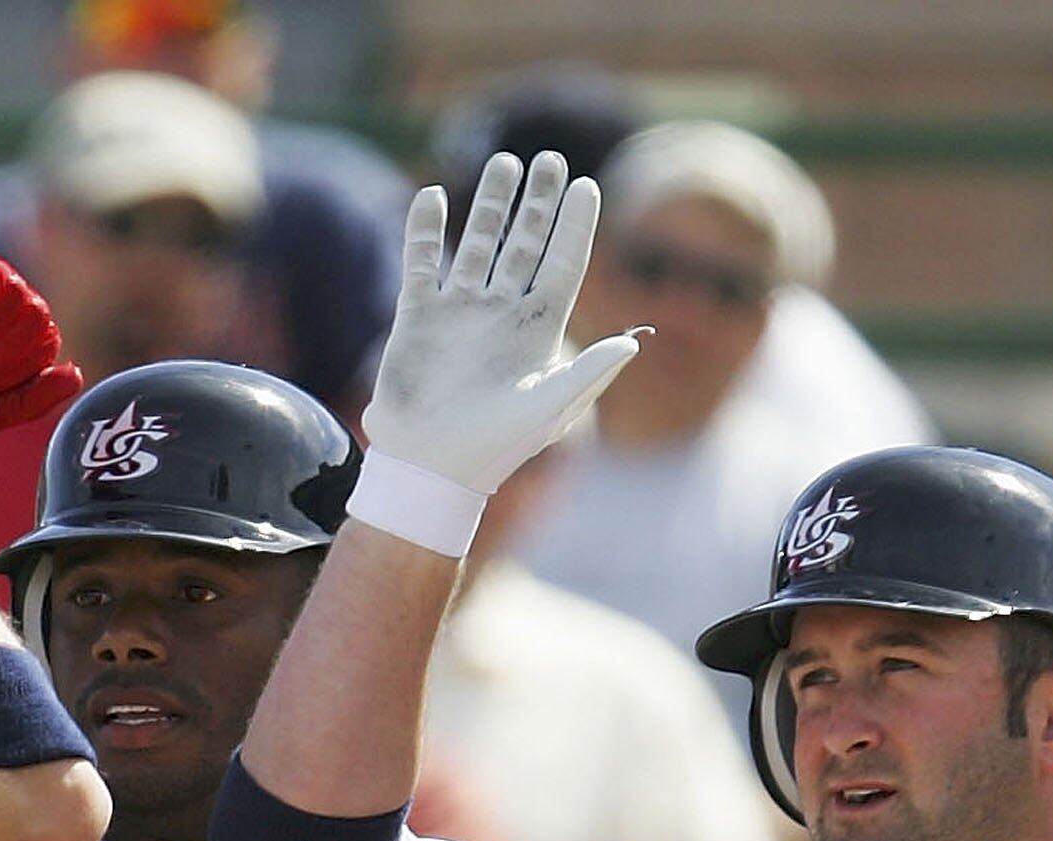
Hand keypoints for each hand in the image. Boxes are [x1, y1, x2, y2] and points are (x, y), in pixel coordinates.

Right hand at [363, 151, 641, 495]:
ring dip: (490, 204)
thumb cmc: (494, 448)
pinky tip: (431, 196)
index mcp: (538, 330)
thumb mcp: (550, 410)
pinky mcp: (418, 317)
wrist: (429, 468)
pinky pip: (421, 261)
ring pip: (478, 244)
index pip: (564, 265)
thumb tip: (634, 342)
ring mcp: (460, 312)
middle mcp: (502, 314)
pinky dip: (424, 229)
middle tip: (550, 160)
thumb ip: (589, 374)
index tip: (588, 187)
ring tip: (504, 161)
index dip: (577, 226)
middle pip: (526, 244)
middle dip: (539, 203)